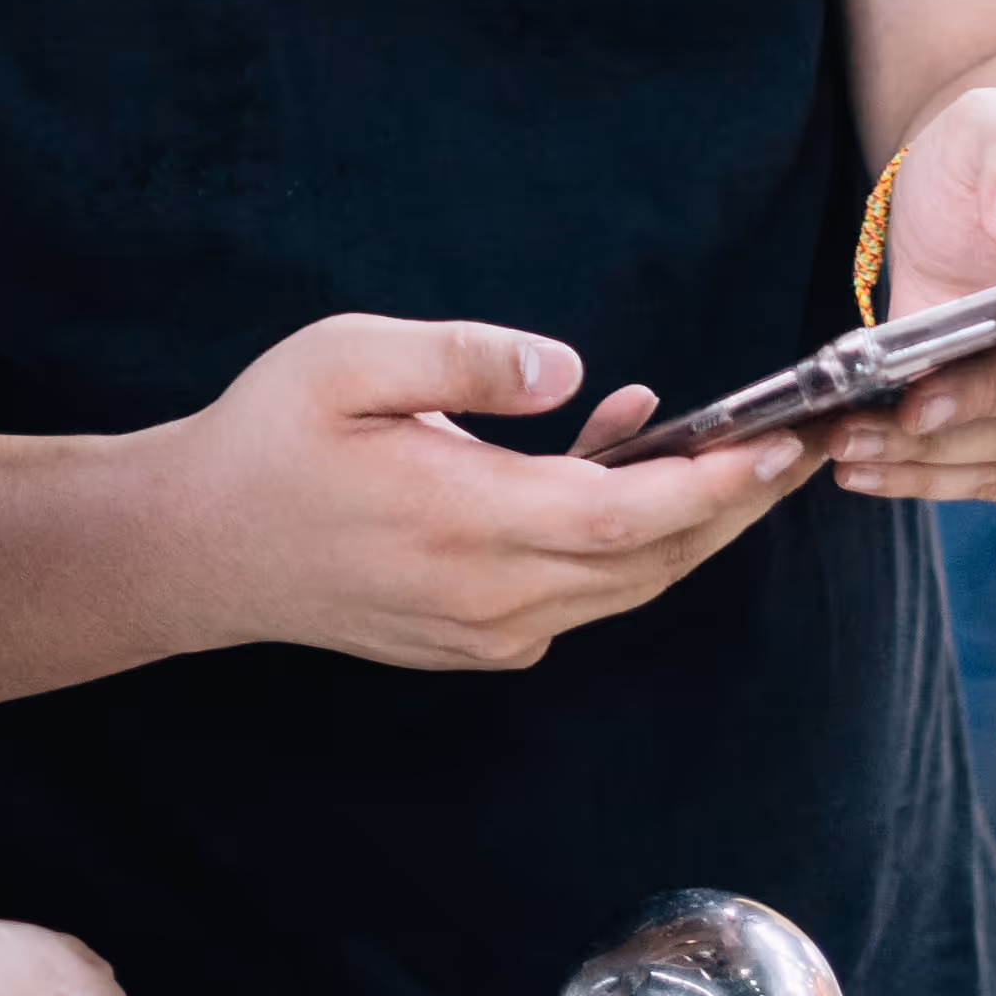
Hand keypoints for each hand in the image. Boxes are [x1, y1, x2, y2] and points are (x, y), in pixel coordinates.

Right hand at [148, 313, 812, 673]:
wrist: (193, 548)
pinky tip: (615, 454)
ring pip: (625, 585)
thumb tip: (570, 370)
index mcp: (466, 522)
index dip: (716, 486)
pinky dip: (622, 537)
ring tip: (728, 439)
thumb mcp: (349, 357)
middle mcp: (490, 597)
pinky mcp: (474, 639)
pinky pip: (580, 593)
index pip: (628, 517)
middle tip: (801, 441)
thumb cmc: (268, 440)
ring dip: (686, 521)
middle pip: (652, 562)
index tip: (780, 443)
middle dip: (735, 503)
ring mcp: (485, 630)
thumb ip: (467, 355)